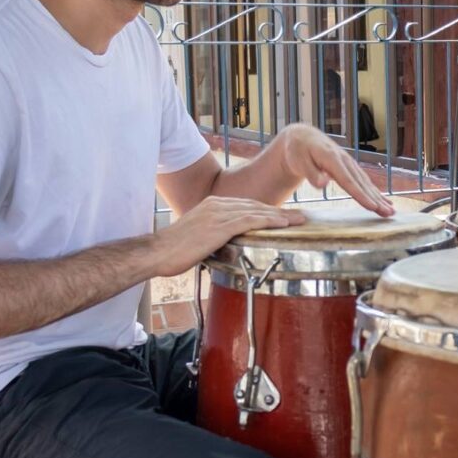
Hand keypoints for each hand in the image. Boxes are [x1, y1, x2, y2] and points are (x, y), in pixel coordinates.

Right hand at [150, 197, 305, 276]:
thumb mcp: (200, 236)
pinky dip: (268, 221)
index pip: (247, 205)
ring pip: (256, 211)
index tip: (284, 216)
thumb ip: (217, 234)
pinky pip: (249, 220)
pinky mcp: (218, 226)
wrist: (157, 252)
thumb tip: (230, 244)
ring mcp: (218, 214)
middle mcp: (217, 205)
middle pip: (256, 205)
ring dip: (280, 216)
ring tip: (299, 220)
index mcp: (213, 205)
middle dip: (279, 211)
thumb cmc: (175, 249)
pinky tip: (282, 224)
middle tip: (300, 216)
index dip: (268, 210)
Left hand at [281, 124, 395, 216]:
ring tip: (391, 211)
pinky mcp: (350, 168)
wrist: (303, 137)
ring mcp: (349, 164)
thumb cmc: (298, 151)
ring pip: (366, 183)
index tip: (372, 207)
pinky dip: (375, 192)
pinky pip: (364, 182)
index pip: (348, 181)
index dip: (361, 195)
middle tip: (389, 213)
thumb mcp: (299, 160)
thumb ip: (311, 173)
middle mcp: (345, 161)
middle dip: (377, 199)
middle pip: (362, 184)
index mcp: (332, 159)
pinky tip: (385, 201)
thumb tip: (323, 184)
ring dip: (380, 198)